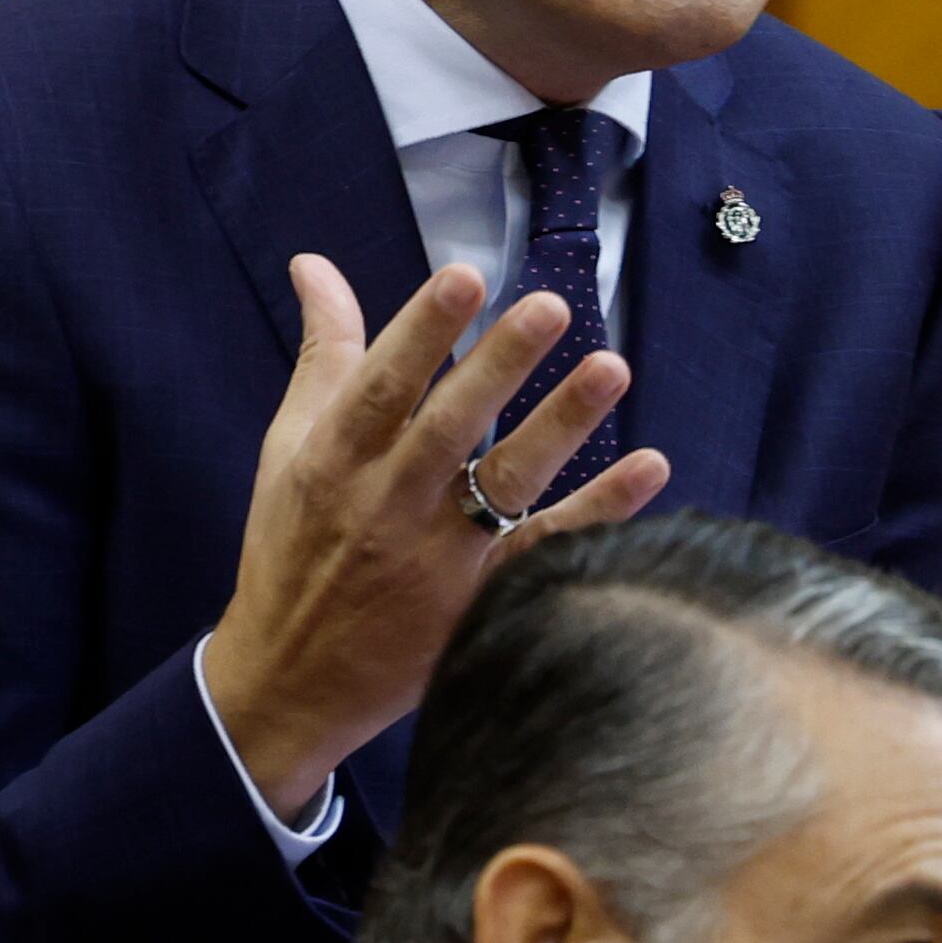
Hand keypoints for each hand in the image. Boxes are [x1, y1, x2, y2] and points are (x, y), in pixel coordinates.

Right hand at [201, 255, 671, 816]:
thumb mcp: (289, 448)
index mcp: (336, 460)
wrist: (289, 681)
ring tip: (613, 368)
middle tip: (552, 306)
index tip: (466, 276)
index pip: (381, 386)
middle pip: (449, 428)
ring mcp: (438, 559)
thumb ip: (321, 353)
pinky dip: (601, 511)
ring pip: (506, 486)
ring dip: (562, 425)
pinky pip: (548, 550)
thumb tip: (313, 261)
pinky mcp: (479, 601)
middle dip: (499, 365)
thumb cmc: (291, 546)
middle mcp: (386, 505)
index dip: (420, 331)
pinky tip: (651, 467)